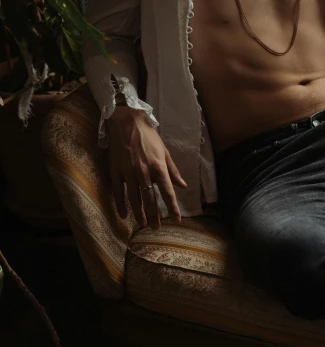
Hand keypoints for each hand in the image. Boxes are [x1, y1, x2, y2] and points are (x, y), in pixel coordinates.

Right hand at [106, 106, 186, 229]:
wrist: (127, 122)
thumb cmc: (149, 136)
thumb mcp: (164, 151)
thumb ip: (172, 170)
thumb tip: (182, 185)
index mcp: (158, 166)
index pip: (167, 192)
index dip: (172, 207)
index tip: (177, 220)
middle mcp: (144, 172)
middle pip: (150, 199)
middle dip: (154, 215)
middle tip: (156, 228)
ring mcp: (128, 172)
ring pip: (134, 198)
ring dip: (139, 213)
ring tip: (142, 224)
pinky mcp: (116, 171)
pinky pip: (118, 192)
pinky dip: (121, 205)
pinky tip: (124, 214)